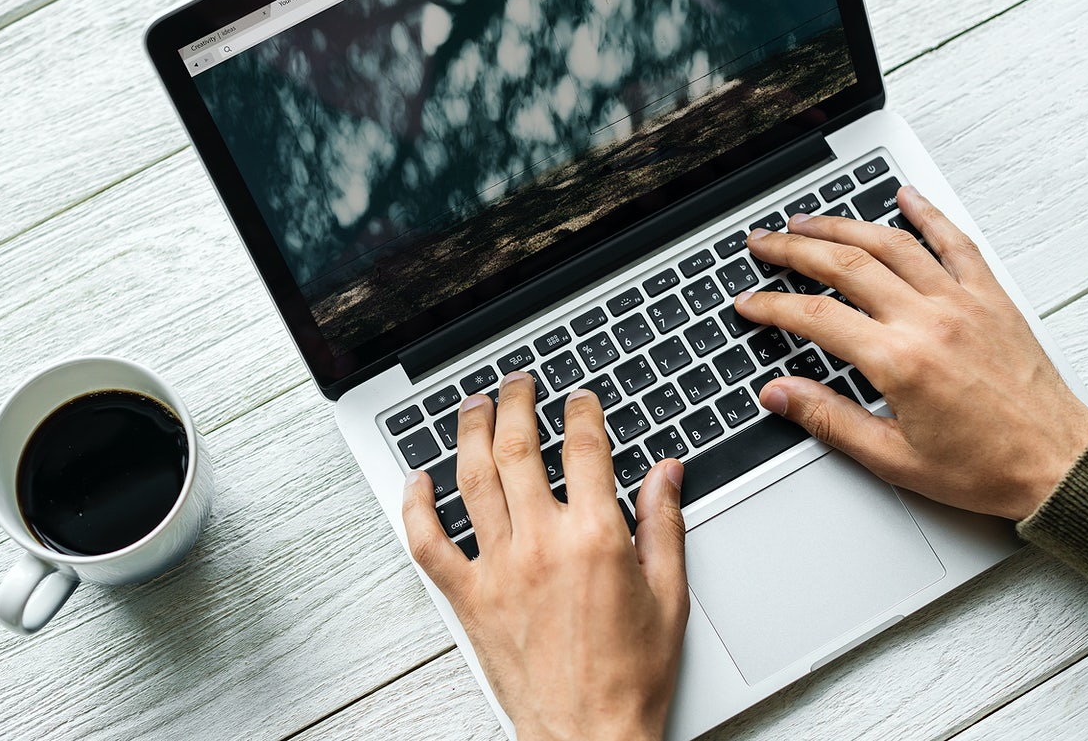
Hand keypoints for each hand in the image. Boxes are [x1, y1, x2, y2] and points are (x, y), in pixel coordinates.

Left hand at [402, 373, 688, 740]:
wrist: (588, 735)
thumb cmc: (630, 676)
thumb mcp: (670, 594)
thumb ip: (665, 524)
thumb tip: (667, 472)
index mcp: (595, 537)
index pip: (584, 448)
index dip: (581, 411)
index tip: (579, 399)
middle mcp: (541, 543)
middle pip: (519, 447)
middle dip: (517, 402)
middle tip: (517, 382)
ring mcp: (498, 568)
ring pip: (472, 480)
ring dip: (469, 432)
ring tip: (472, 405)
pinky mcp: (468, 597)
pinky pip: (429, 542)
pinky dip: (416, 506)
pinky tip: (418, 479)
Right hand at [736, 187, 1087, 519]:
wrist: (1059, 465)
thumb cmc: (985, 468)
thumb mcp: (893, 458)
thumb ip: (829, 420)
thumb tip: (779, 394)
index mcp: (900, 361)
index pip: (816, 317)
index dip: (772, 306)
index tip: (749, 303)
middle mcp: (929, 320)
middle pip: (845, 264)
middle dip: (794, 249)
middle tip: (762, 243)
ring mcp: (962, 302)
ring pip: (891, 244)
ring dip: (843, 225)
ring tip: (807, 219)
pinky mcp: (991, 298)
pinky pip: (955, 242)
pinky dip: (927, 213)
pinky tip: (905, 196)